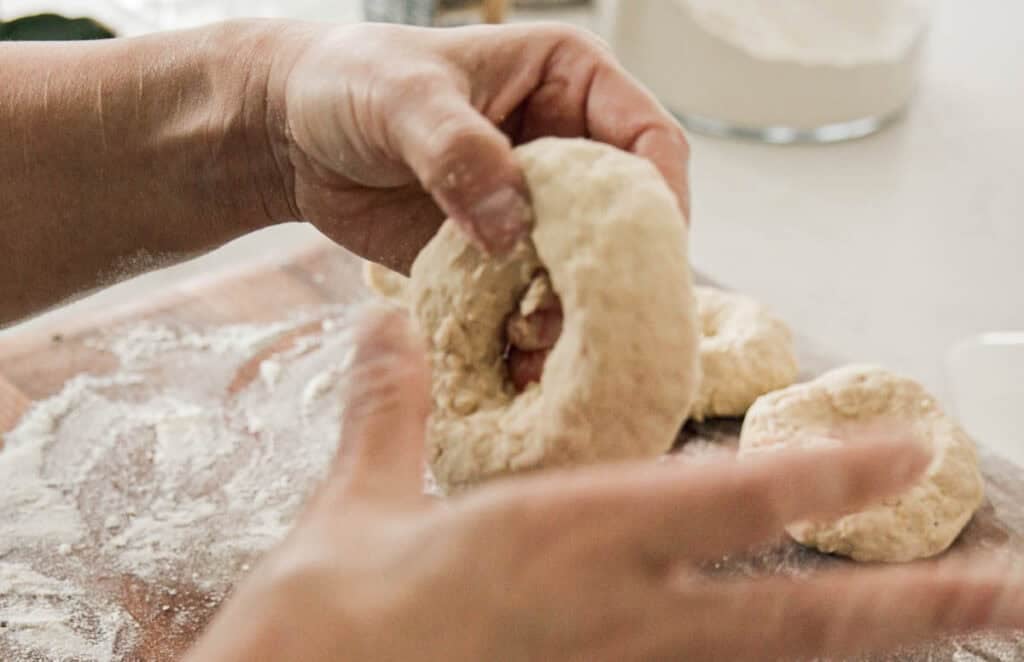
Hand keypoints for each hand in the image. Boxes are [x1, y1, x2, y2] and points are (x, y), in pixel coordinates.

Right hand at [186, 305, 1023, 661]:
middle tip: (1003, 593)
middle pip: (789, 619)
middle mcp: (610, 617)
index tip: (906, 453)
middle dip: (906, 606)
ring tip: (950, 632)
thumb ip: (390, 409)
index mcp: (559, 538)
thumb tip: (385, 325)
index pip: (723, 502)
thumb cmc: (326, 621)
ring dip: (864, 651)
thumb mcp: (358, 503)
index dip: (825, 477)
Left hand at [270, 23, 688, 385]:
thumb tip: (512, 227)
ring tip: (538, 347)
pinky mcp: (496, 259)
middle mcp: (565, 149)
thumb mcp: (403, 97)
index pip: (650, 142)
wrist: (290, 135)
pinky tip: (514, 363)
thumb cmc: (350, 82)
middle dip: (616, 272)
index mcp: (571, 84)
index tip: (648, 255)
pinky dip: (527, 335)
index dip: (660, 198)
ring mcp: (532, 210)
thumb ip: (458, 151)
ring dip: (572, 314)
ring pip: (582, 271)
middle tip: (598, 321)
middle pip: (626, 219)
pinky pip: (529, 302)